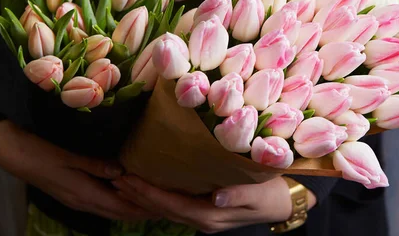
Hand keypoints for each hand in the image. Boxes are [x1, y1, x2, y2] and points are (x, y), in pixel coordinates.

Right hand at [0, 120, 156, 220]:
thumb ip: (95, 165)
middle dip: (140, 212)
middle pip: (117, 212)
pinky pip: (100, 202)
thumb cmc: (39, 151)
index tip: (162, 207)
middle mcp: (82, 201)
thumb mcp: (68, 155)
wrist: (11, 152)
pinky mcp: (72, 192)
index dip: (141, 208)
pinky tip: (125, 192)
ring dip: (130, 208)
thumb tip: (122, 171)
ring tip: (150, 203)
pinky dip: (117, 201)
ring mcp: (76, 199)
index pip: (120, 207)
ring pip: (109, 209)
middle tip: (163, 208)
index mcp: (83, 193)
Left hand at [112, 175, 316, 233]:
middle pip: (164, 210)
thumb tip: (216, 197)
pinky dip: (158, 198)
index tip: (128, 179)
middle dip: (139, 196)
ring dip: (144, 198)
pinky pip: (175, 207)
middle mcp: (204, 220)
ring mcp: (204, 217)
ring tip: (123, 182)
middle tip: (115, 178)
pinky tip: (147, 187)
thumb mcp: (260, 191)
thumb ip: (238, 194)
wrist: (283, 202)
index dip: (150, 194)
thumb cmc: (272, 192)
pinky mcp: (205, 211)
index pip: (174, 205)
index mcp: (213, 216)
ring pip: (167, 210)